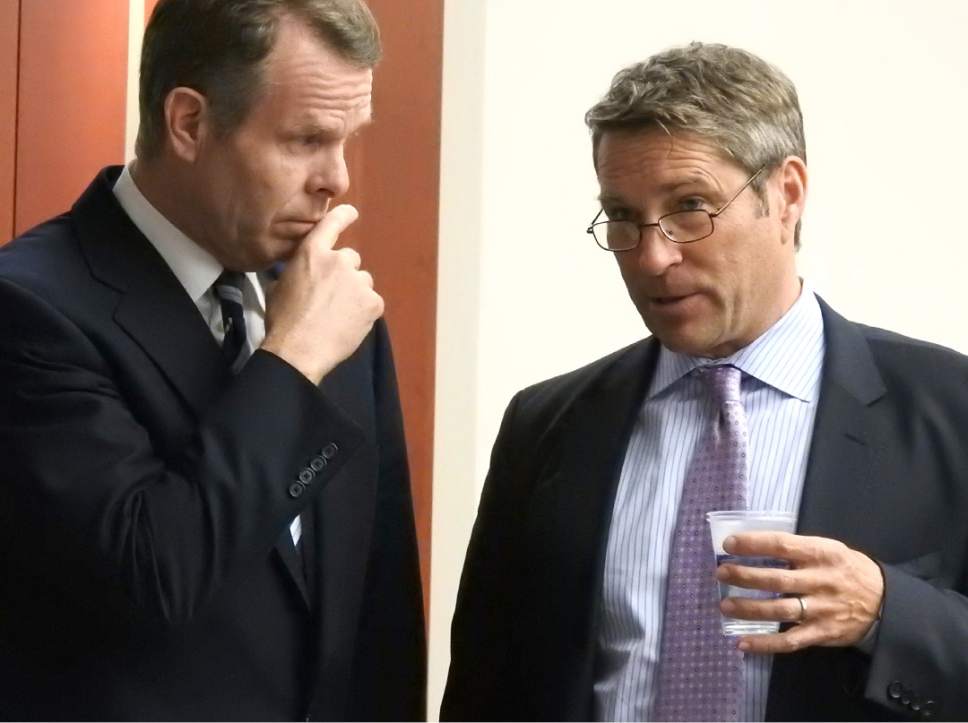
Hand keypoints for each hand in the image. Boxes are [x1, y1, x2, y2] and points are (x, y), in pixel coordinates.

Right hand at [262, 204, 383, 383]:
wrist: (298, 351)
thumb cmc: (282, 320)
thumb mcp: (279, 286)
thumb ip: (297, 271)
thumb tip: (303, 273)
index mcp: (312, 253)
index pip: (331, 224)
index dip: (343, 216)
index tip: (351, 212)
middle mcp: (339, 261)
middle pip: (350, 259)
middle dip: (343, 274)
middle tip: (330, 297)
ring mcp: (358, 281)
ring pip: (362, 282)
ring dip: (354, 293)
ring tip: (338, 315)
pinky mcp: (373, 302)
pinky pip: (372, 302)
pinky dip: (364, 312)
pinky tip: (348, 324)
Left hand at [715, 531, 883, 653]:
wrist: (885, 601)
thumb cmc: (847, 570)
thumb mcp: (829, 549)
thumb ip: (797, 549)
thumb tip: (752, 546)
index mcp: (821, 554)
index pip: (782, 544)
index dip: (753, 544)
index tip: (729, 544)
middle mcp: (821, 581)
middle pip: (777, 579)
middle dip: (745, 576)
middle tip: (721, 573)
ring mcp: (821, 609)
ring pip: (780, 610)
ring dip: (749, 609)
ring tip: (725, 605)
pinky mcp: (822, 633)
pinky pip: (790, 641)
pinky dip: (765, 643)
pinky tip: (742, 642)